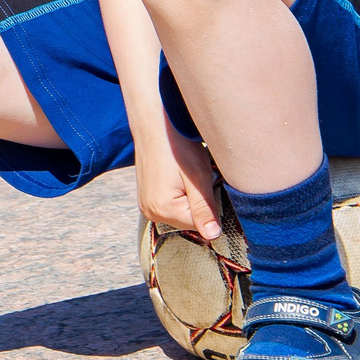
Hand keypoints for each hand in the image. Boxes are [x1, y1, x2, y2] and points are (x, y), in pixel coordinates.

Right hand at [134, 123, 222, 239]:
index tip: (207, 182)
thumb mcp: (198, 176)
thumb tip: (212, 236)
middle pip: (189, 221)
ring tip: (185, 174)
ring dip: (190, 198)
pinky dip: (180, 194)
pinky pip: (171, 205)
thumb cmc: (177, 144)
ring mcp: (146, 205)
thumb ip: (204, 208)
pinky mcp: (146, 198)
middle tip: (196, 175)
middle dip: (199, 202)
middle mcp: (151, 212)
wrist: (154, 123)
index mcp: (163, 209)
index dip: (210, 205)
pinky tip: (178, 176)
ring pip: (181, 213)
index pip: (200, 225)